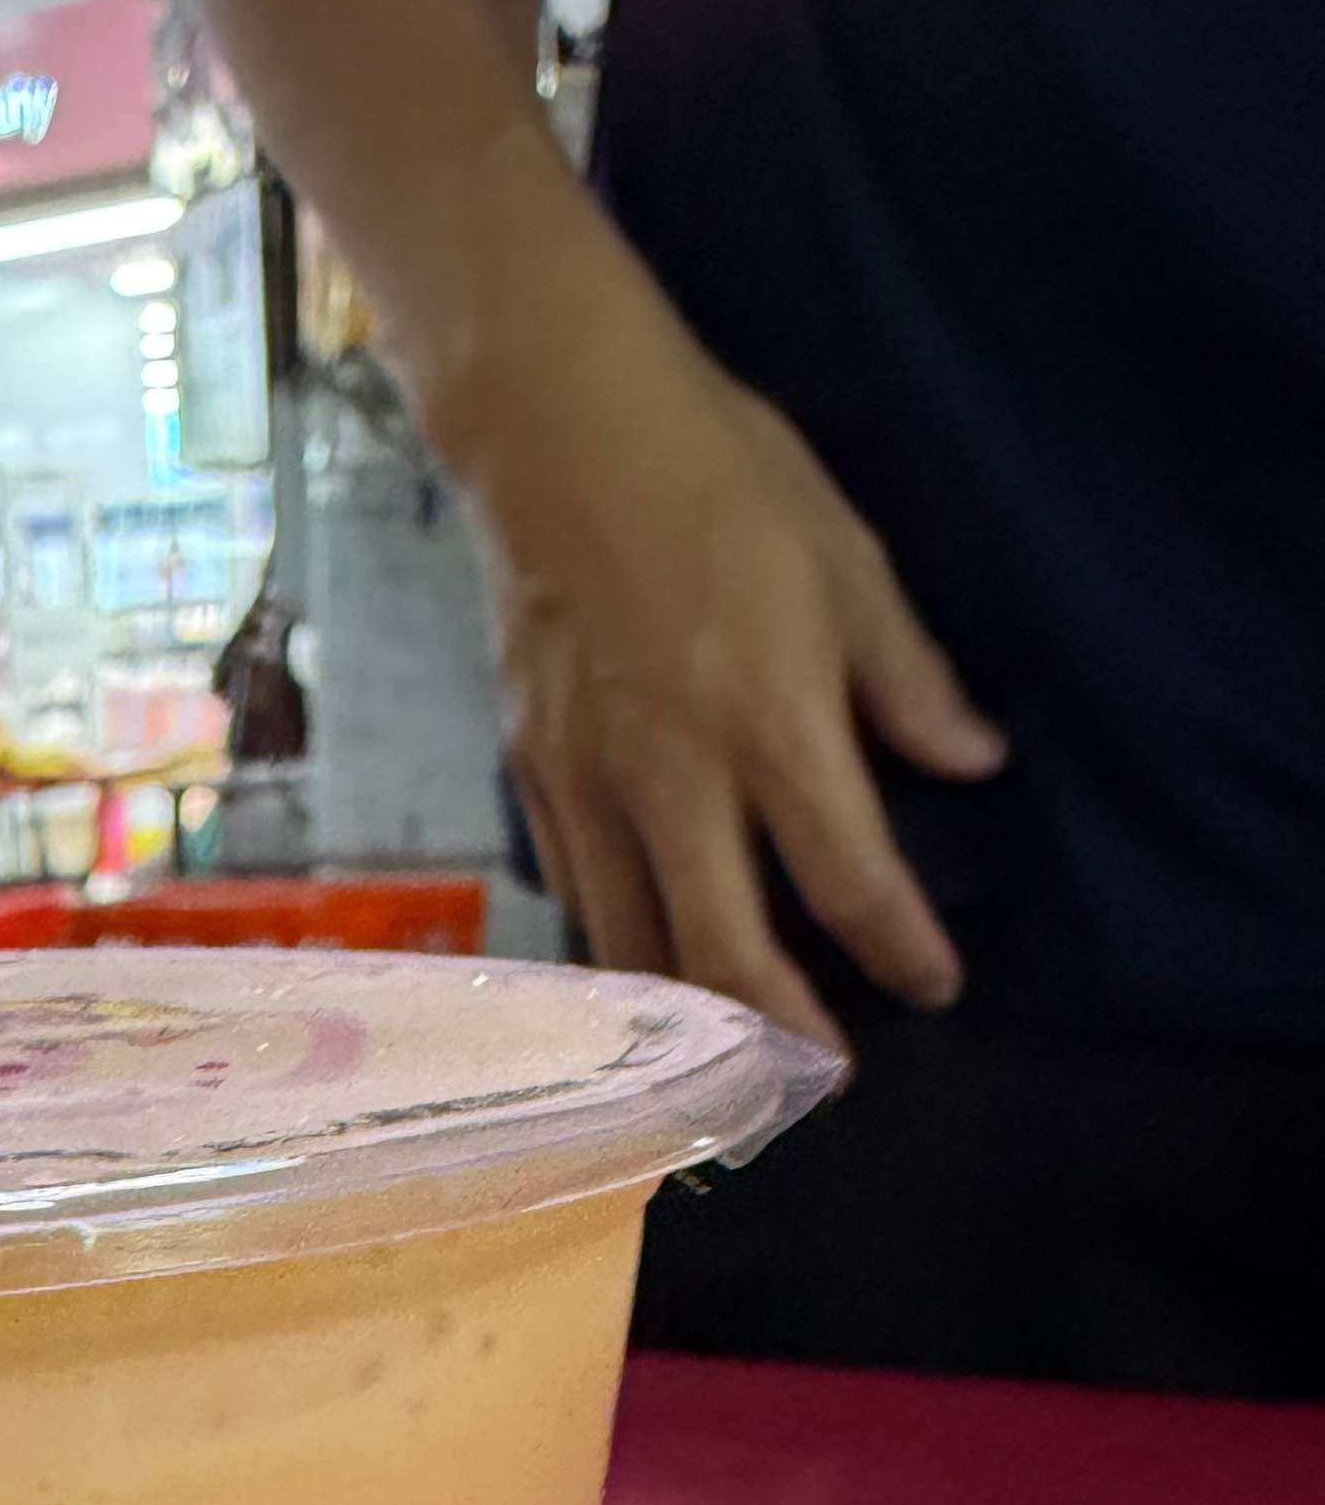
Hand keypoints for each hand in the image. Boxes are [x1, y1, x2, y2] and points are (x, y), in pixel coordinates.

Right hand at [457, 295, 1005, 1048]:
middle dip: (780, 1032)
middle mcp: (673, 774)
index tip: (936, 984)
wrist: (556, 429)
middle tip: (819, 1075)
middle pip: (722, 952)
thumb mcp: (844, 558)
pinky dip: (617, 941)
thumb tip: (972, 761)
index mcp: (767, 718)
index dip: (900, 948)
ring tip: (731, 1048)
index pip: (849, 875)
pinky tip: (647, 958)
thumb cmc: (717, 475)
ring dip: (687, 1014)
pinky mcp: (532, 771)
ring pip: (631, 944)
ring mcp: (588, 781)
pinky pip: (578, 888)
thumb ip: (905, 676)